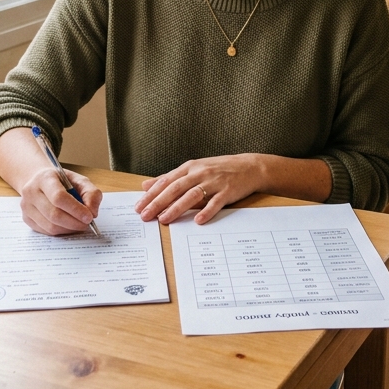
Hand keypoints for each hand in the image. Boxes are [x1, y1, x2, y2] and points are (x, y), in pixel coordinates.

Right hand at [18, 166, 102, 235]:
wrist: (39, 181)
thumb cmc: (61, 182)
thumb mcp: (79, 180)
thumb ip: (91, 193)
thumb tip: (92, 212)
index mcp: (45, 178)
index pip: (58, 197)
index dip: (75, 209)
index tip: (89, 217)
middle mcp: (31, 191)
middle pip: (54, 214)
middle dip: (74, 222)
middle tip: (87, 224)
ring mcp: (26, 206)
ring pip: (50, 226)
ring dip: (69, 229)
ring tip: (79, 224)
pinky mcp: (26, 218)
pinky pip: (46, 231)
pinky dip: (61, 231)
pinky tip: (68, 226)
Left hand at [136, 154, 265, 224]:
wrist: (249, 167)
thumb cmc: (219, 169)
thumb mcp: (193, 169)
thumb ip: (170, 178)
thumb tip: (146, 185)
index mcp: (189, 167)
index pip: (166, 181)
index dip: (151, 194)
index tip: (138, 206)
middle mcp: (200, 173)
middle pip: (175, 188)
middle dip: (158, 202)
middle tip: (145, 215)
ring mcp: (214, 182)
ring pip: (192, 195)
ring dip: (177, 208)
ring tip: (164, 219)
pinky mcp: (227, 191)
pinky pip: (215, 202)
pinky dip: (206, 211)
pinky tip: (198, 221)